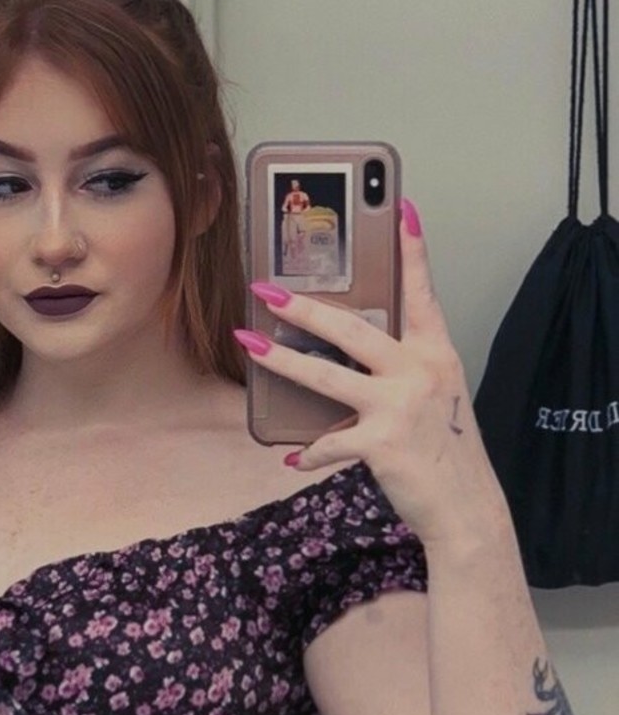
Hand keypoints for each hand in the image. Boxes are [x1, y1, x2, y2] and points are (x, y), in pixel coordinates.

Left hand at [235, 199, 508, 546]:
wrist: (465, 508)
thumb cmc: (445, 453)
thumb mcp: (435, 400)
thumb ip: (400, 374)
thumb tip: (347, 364)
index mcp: (436, 355)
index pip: (422, 292)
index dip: (411, 250)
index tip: (400, 207)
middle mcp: (419, 372)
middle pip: (352, 328)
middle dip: (304, 307)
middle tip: (267, 289)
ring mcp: (399, 406)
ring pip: (326, 375)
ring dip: (281, 361)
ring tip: (249, 344)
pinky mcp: (381, 442)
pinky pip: (329, 442)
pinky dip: (309, 452)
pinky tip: (293, 457)